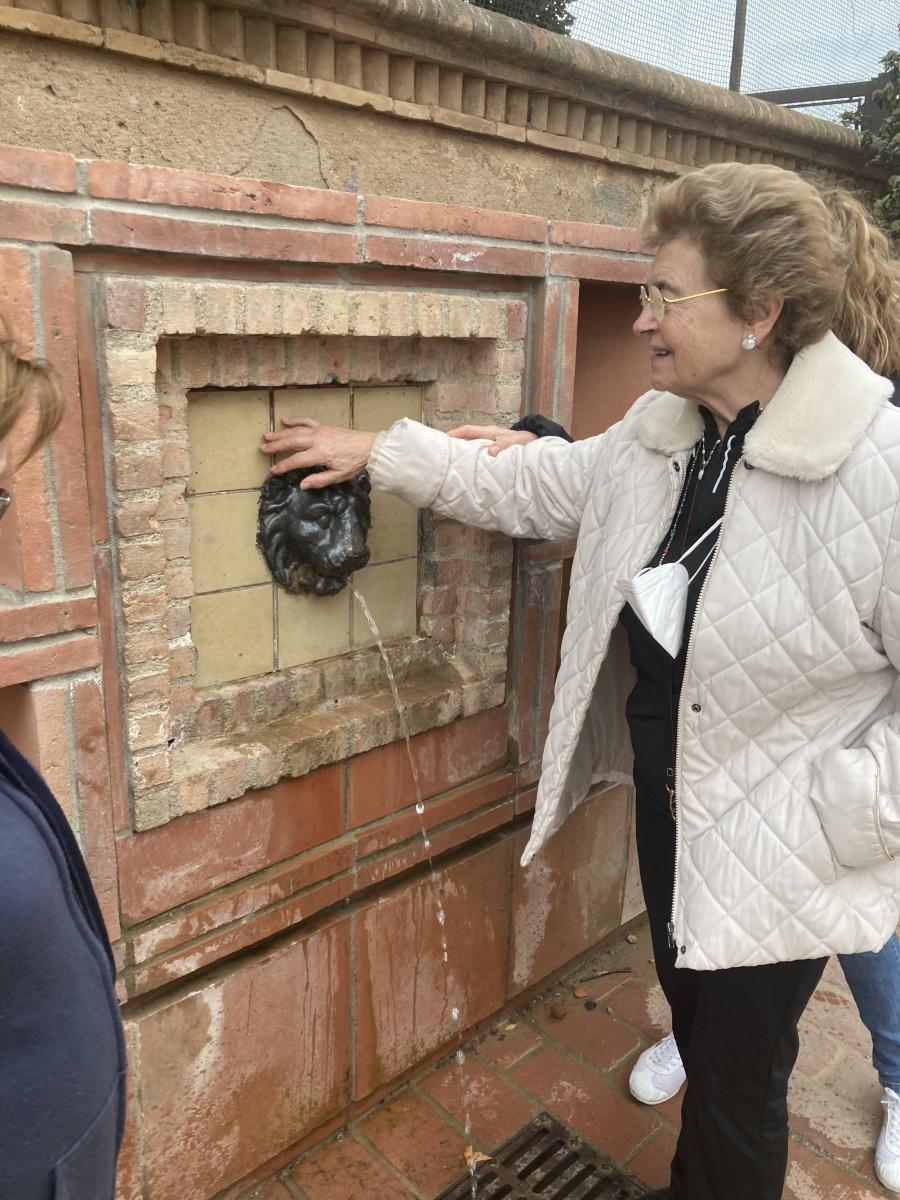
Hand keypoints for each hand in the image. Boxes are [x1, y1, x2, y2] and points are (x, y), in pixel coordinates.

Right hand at [260, 418, 375, 488]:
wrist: (369, 447)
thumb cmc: (354, 463)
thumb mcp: (338, 476)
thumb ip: (319, 480)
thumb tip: (302, 485)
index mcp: (320, 454)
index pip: (296, 461)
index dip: (283, 466)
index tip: (273, 470)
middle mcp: (317, 440)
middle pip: (291, 442)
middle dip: (276, 445)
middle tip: (263, 448)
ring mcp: (319, 431)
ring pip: (296, 431)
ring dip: (281, 433)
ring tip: (267, 435)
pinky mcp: (323, 426)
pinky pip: (306, 421)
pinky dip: (295, 420)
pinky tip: (285, 420)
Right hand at [447, 424, 536, 457]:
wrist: (533, 445)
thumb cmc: (523, 441)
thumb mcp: (514, 442)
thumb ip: (503, 445)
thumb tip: (490, 452)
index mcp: (488, 432)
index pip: (467, 431)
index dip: (454, 434)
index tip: (442, 440)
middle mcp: (485, 438)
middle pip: (464, 440)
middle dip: (452, 445)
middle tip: (439, 454)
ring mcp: (486, 446)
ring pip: (469, 449)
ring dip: (460, 455)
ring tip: (447, 464)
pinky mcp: (490, 455)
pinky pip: (476, 457)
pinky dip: (469, 463)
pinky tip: (465, 471)